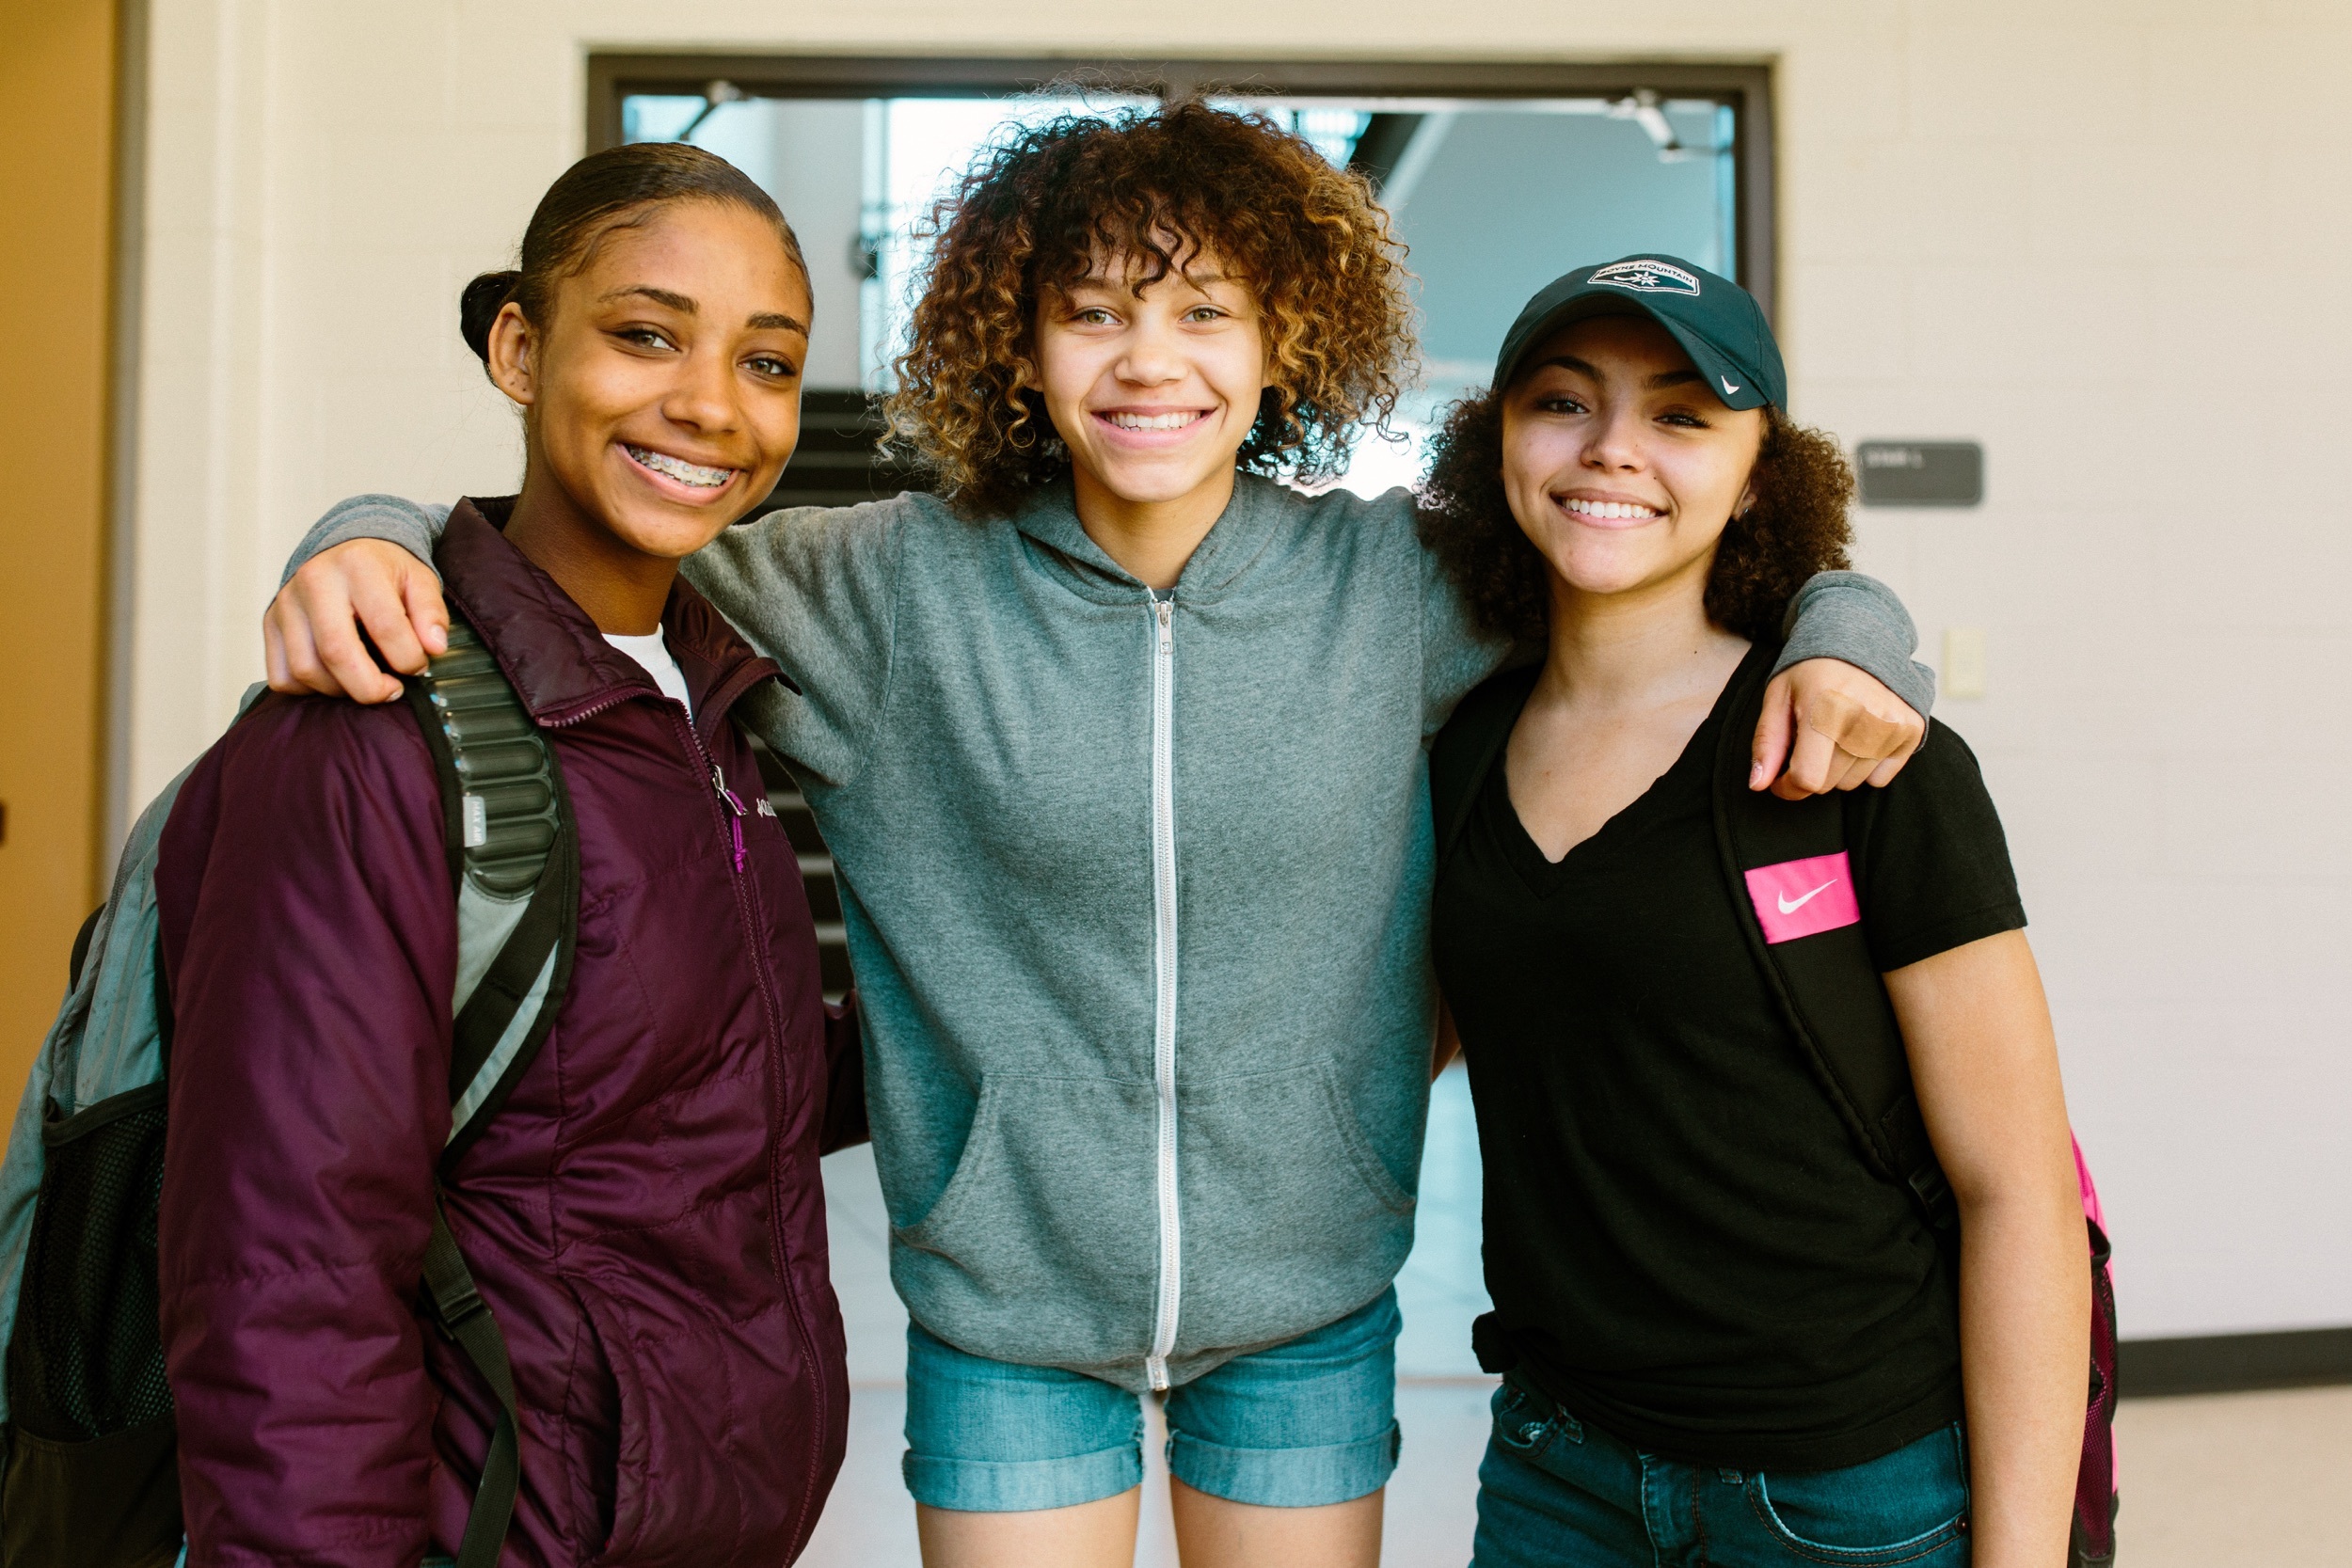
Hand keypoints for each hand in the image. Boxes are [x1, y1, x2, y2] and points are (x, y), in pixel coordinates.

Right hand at [263, 540, 449, 703]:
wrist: (344, 549)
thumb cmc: (384, 570)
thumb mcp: (419, 580)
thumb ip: (431, 613)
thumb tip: (434, 649)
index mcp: (357, 565)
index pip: (385, 626)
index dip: (408, 658)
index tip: (418, 667)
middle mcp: (314, 581)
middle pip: (336, 653)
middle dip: (370, 688)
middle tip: (392, 691)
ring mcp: (286, 603)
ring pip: (305, 669)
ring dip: (341, 690)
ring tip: (366, 683)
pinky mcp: (269, 622)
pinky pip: (283, 676)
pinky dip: (309, 690)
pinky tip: (336, 678)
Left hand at [1750, 657, 1923, 797]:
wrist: (1859, 641)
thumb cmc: (1810, 673)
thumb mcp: (1778, 698)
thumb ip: (1767, 743)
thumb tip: (1758, 784)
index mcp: (1824, 706)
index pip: (1808, 777)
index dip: (1787, 788)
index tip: (1781, 779)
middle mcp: (1863, 715)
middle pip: (1828, 783)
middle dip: (1810, 773)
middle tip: (1809, 745)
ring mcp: (1892, 723)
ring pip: (1853, 783)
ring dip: (1837, 771)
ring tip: (1834, 736)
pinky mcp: (1912, 729)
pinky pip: (1880, 778)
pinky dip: (1865, 768)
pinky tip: (1859, 738)